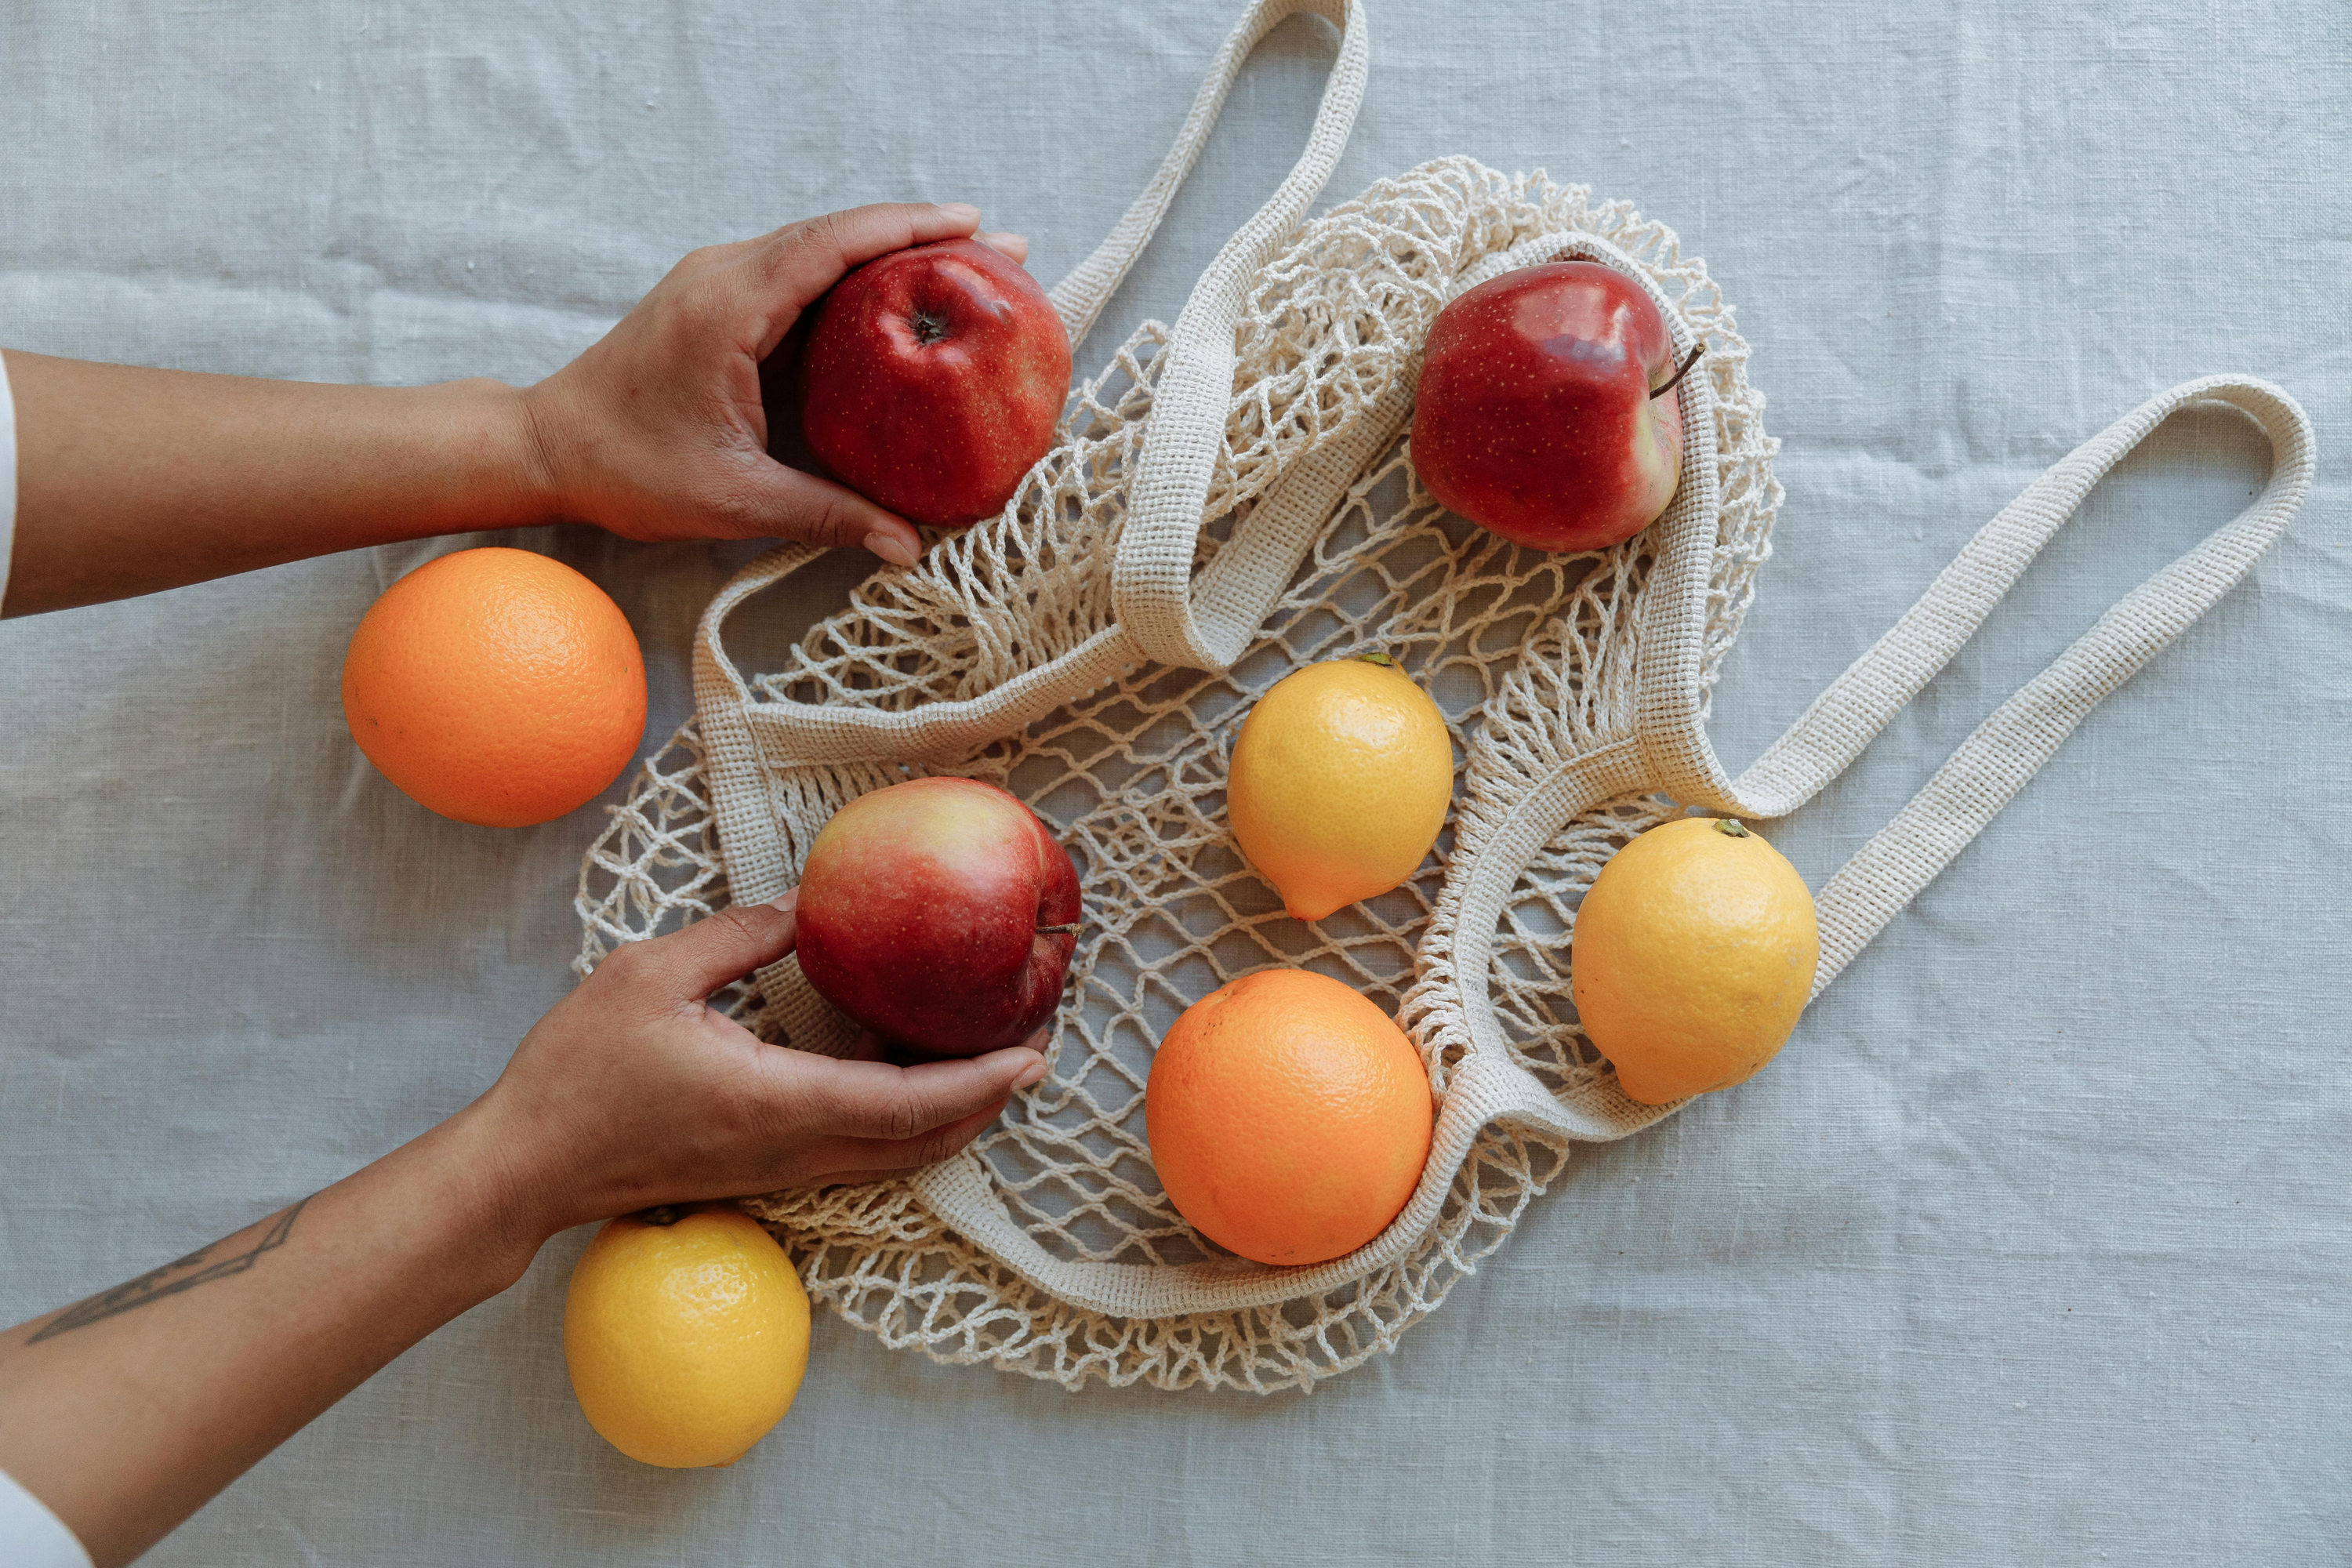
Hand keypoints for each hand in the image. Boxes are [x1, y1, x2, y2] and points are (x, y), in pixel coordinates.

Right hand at [464, 888, 1047, 1240]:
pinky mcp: (758, 1174)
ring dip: (950, 1118)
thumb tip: (803, 909)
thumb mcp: (653, 974)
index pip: (907, 1104)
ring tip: (990, 1066)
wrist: (523, 1166)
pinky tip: (903, 1080)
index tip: (1032, 1055)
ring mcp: (776, 1171)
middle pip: (920, 1142)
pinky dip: (902, 1125)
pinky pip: (856, 1155)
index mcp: (777, 1103)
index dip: (979, 1082)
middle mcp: (791, 1150)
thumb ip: (738, 937)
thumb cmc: (578, 1072)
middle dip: (988, 1102)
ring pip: (892, 1157)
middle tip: (1034, 1052)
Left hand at [519, 202, 1033, 566]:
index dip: (909, 229)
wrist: (545, 447)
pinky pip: (796, 272)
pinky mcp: (715, 300)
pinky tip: (896, 302)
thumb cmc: (628, 469)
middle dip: (922, 236)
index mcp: (729, 306)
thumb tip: (908, 545)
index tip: (975, 226)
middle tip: (1000, 251)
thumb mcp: (734, 498)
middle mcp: (724, 274)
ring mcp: (717, 280)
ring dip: (890, 253)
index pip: (834, 244)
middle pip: (838, 233)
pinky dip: (853, 277)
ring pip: (819, 247)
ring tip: (965, 269)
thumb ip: (827, 516)